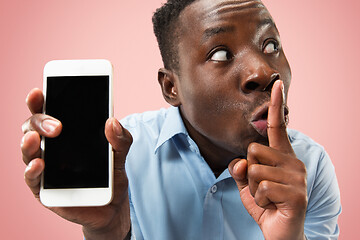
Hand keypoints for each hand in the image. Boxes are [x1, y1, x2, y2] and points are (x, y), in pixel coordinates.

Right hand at [21, 88, 132, 239]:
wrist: (113, 202)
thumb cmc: (111, 172)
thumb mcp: (120, 151)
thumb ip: (120, 137)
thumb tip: (112, 122)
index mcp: (67, 133)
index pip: (48, 112)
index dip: (40, 101)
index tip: (39, 91)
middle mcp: (52, 147)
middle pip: (34, 127)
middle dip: (40, 121)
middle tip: (56, 126)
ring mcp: (46, 167)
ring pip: (28, 150)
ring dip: (29, 143)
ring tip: (36, 138)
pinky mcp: (45, 189)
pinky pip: (31, 178)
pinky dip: (32, 170)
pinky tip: (40, 164)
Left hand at [228, 80, 306, 239]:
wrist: (279, 232)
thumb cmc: (265, 204)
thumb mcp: (246, 184)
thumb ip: (240, 169)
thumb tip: (241, 161)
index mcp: (282, 156)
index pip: (278, 127)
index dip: (276, 106)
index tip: (276, 84)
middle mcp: (293, 162)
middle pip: (253, 150)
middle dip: (248, 171)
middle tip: (260, 187)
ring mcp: (297, 178)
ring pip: (255, 170)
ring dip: (252, 189)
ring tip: (266, 197)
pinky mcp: (296, 194)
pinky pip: (261, 189)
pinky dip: (258, 201)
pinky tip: (270, 206)